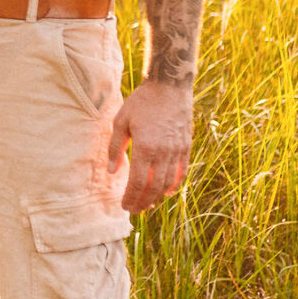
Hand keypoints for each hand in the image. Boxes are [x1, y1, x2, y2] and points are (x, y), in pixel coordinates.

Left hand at [108, 79, 192, 212]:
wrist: (170, 87)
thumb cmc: (141, 102)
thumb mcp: (121, 121)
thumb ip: (115, 148)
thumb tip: (111, 172)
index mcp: (146, 148)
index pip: (138, 182)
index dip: (131, 197)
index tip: (125, 206)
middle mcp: (164, 153)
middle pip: (154, 187)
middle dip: (143, 202)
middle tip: (135, 211)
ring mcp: (177, 151)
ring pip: (168, 182)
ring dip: (157, 197)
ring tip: (147, 204)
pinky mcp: (186, 146)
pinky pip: (181, 171)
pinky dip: (174, 184)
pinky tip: (166, 192)